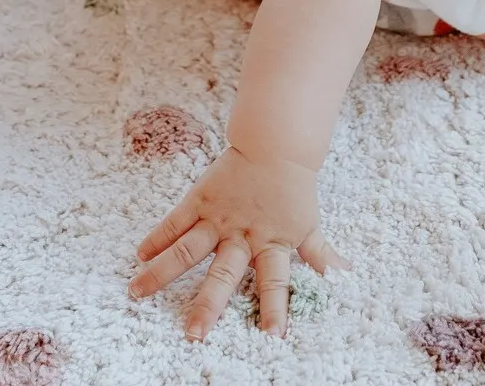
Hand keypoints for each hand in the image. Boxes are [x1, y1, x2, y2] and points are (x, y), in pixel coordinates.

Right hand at [128, 145, 349, 340]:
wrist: (275, 146)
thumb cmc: (293, 190)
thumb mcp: (309, 224)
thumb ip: (322, 255)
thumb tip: (346, 276)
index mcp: (271, 244)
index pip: (275, 282)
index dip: (275, 308)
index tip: (271, 337)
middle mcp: (241, 236)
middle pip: (223, 275)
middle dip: (207, 305)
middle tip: (192, 334)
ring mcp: (217, 218)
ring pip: (187, 250)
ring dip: (162, 272)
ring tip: (138, 291)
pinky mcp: (200, 200)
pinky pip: (175, 221)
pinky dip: (157, 237)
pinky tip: (140, 253)